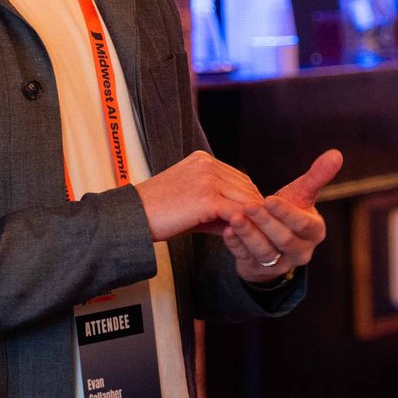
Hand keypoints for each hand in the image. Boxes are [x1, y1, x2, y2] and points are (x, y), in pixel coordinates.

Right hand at [135, 151, 264, 241]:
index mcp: (203, 160)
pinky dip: (243, 224)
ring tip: (259, 234)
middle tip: (264, 228)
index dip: (249, 198)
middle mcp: (208, 165)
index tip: (255, 216)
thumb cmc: (158, 212)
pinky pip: (235, 212)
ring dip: (253, 218)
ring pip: (244, 199)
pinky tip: (245, 236)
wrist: (133, 217)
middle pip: (245, 187)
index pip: (238, 178)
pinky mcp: (206, 198)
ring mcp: (207, 179)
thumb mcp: (191, 203)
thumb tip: (241, 221)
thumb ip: (217, 208)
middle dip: (256, 208)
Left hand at [221, 149, 342, 284]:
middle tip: (249, 206)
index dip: (286, 213)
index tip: (269, 198)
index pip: (303, 225)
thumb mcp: (303, 194)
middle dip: (266, 223)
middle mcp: (301, 252)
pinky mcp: (258, 269)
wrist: (271, 236)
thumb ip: (318, 176)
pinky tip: (227, 231)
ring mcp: (280, 264)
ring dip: (249, 234)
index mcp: (315, 232)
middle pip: (284, 239)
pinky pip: (246, 259)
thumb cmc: (290, 209)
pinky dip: (236, 246)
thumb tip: (337, 154)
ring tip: (235, 218)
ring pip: (265, 252)